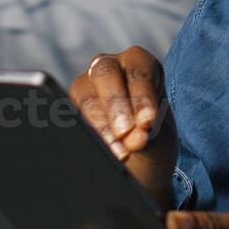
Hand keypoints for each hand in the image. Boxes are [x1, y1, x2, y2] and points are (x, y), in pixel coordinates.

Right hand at [70, 47, 175, 206]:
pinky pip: (70, 114)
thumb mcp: (159, 138)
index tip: (147, 123)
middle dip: (116, 104)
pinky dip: (84, 132)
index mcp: (140, 63)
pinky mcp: (70, 107)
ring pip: (84, 93)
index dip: (142, 96)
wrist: (136, 165)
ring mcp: (86, 85)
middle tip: (126, 133)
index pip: (138, 71)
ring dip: (100, 124)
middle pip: (106, 73)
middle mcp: (110, 67)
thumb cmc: (152, 142)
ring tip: (117, 151)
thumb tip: (135, 138)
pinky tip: (98, 149)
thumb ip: (148, 135)